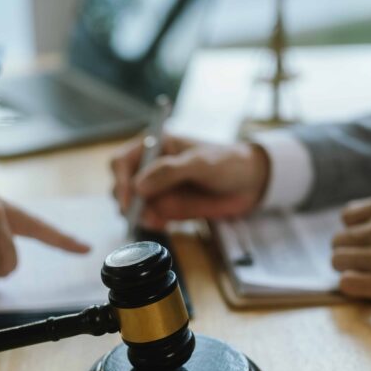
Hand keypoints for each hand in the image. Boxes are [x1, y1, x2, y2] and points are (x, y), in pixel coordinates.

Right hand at [110, 134, 269, 229]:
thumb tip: (138, 186)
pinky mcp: (165, 206)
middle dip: (127, 203)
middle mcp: (149, 167)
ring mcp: (156, 188)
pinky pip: (147, 218)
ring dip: (138, 216)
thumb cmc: (228, 162)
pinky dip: (150, 224)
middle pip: (121, 185)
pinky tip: (164, 225)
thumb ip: (170, 171)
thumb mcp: (201, 163)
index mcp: (154, 145)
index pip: (121, 161)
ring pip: (131, 205)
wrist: (250, 183)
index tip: (129, 200)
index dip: (120, 181)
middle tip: (143, 215)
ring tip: (159, 221)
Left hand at [331, 190, 370, 314]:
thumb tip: (368, 231)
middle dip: (352, 254)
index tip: (368, 246)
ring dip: (351, 272)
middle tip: (370, 268)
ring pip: (338, 261)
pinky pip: (347, 284)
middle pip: (340, 240)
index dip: (356, 234)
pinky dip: (356, 290)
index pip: (348, 216)